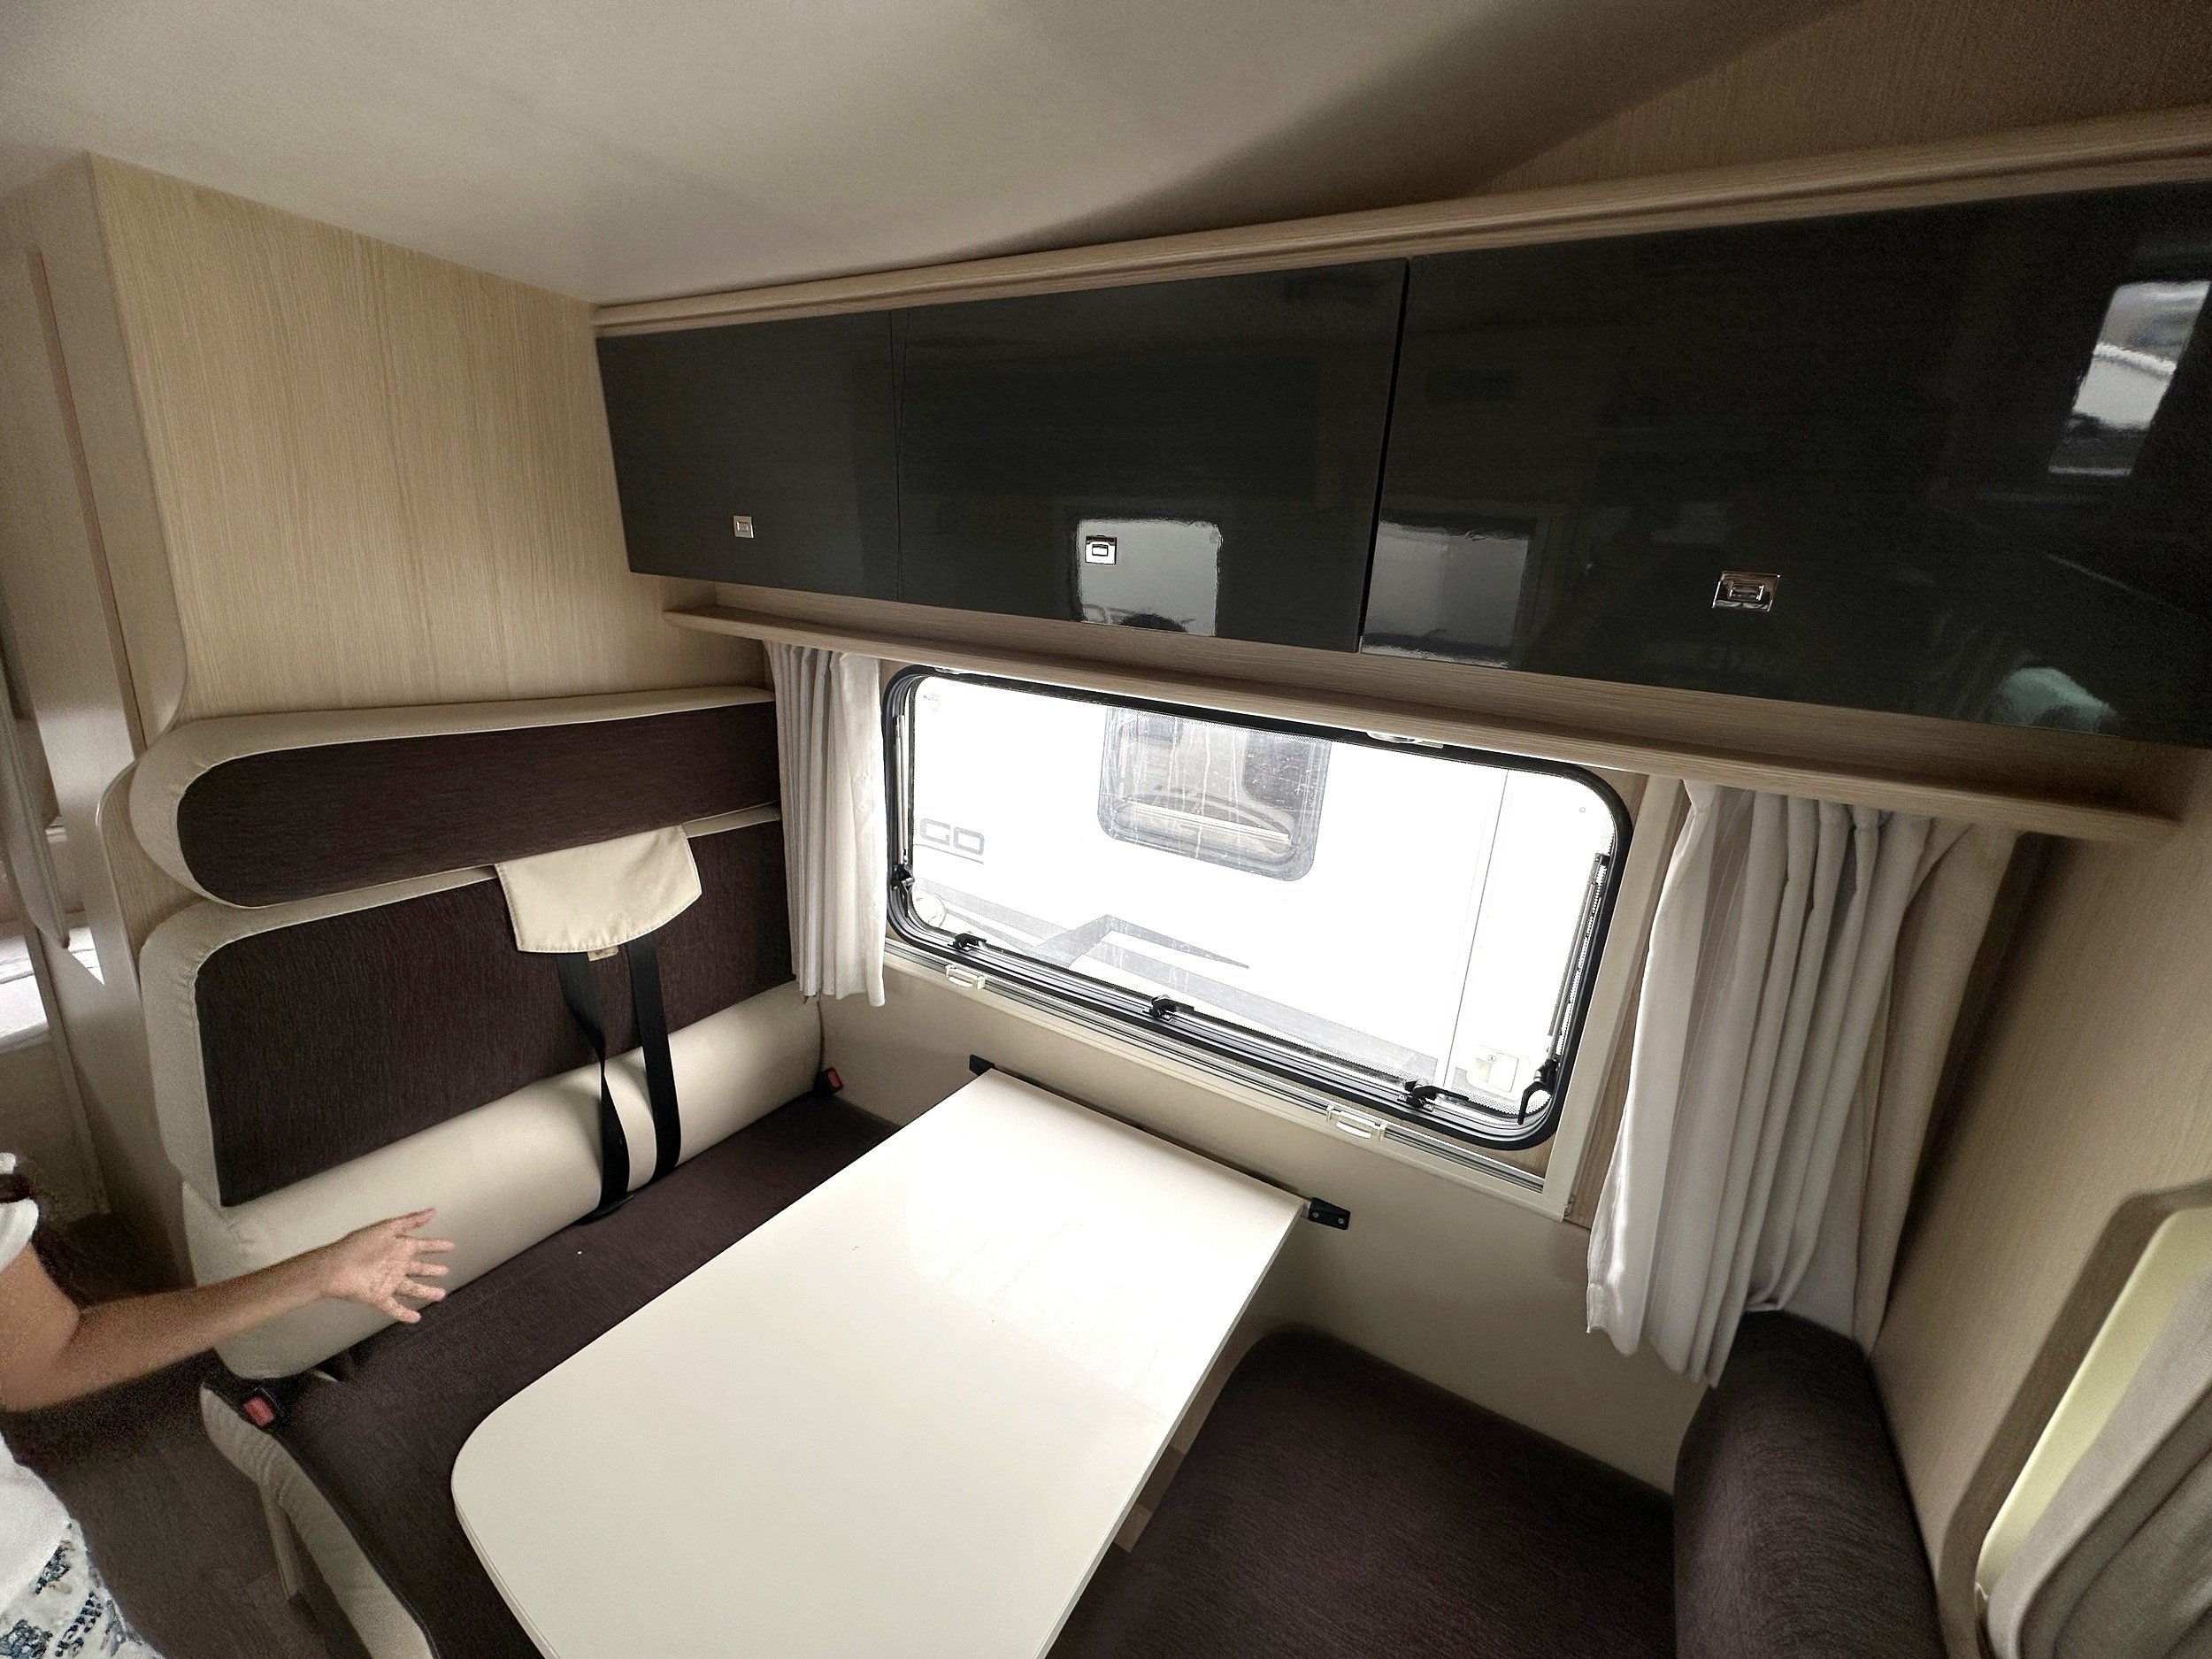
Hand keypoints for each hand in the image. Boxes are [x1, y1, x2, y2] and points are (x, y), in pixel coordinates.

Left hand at [315, 1210, 454, 1323]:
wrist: (335, 1268)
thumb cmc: (359, 1245)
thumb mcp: (386, 1228)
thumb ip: (410, 1221)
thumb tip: (433, 1211)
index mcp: (399, 1247)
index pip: (423, 1246)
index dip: (436, 1246)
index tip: (451, 1245)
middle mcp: (396, 1265)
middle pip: (419, 1268)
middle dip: (432, 1270)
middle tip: (446, 1271)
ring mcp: (389, 1283)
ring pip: (412, 1289)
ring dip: (426, 1292)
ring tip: (441, 1295)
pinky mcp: (380, 1298)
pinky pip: (395, 1308)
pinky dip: (405, 1315)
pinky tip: (416, 1319)